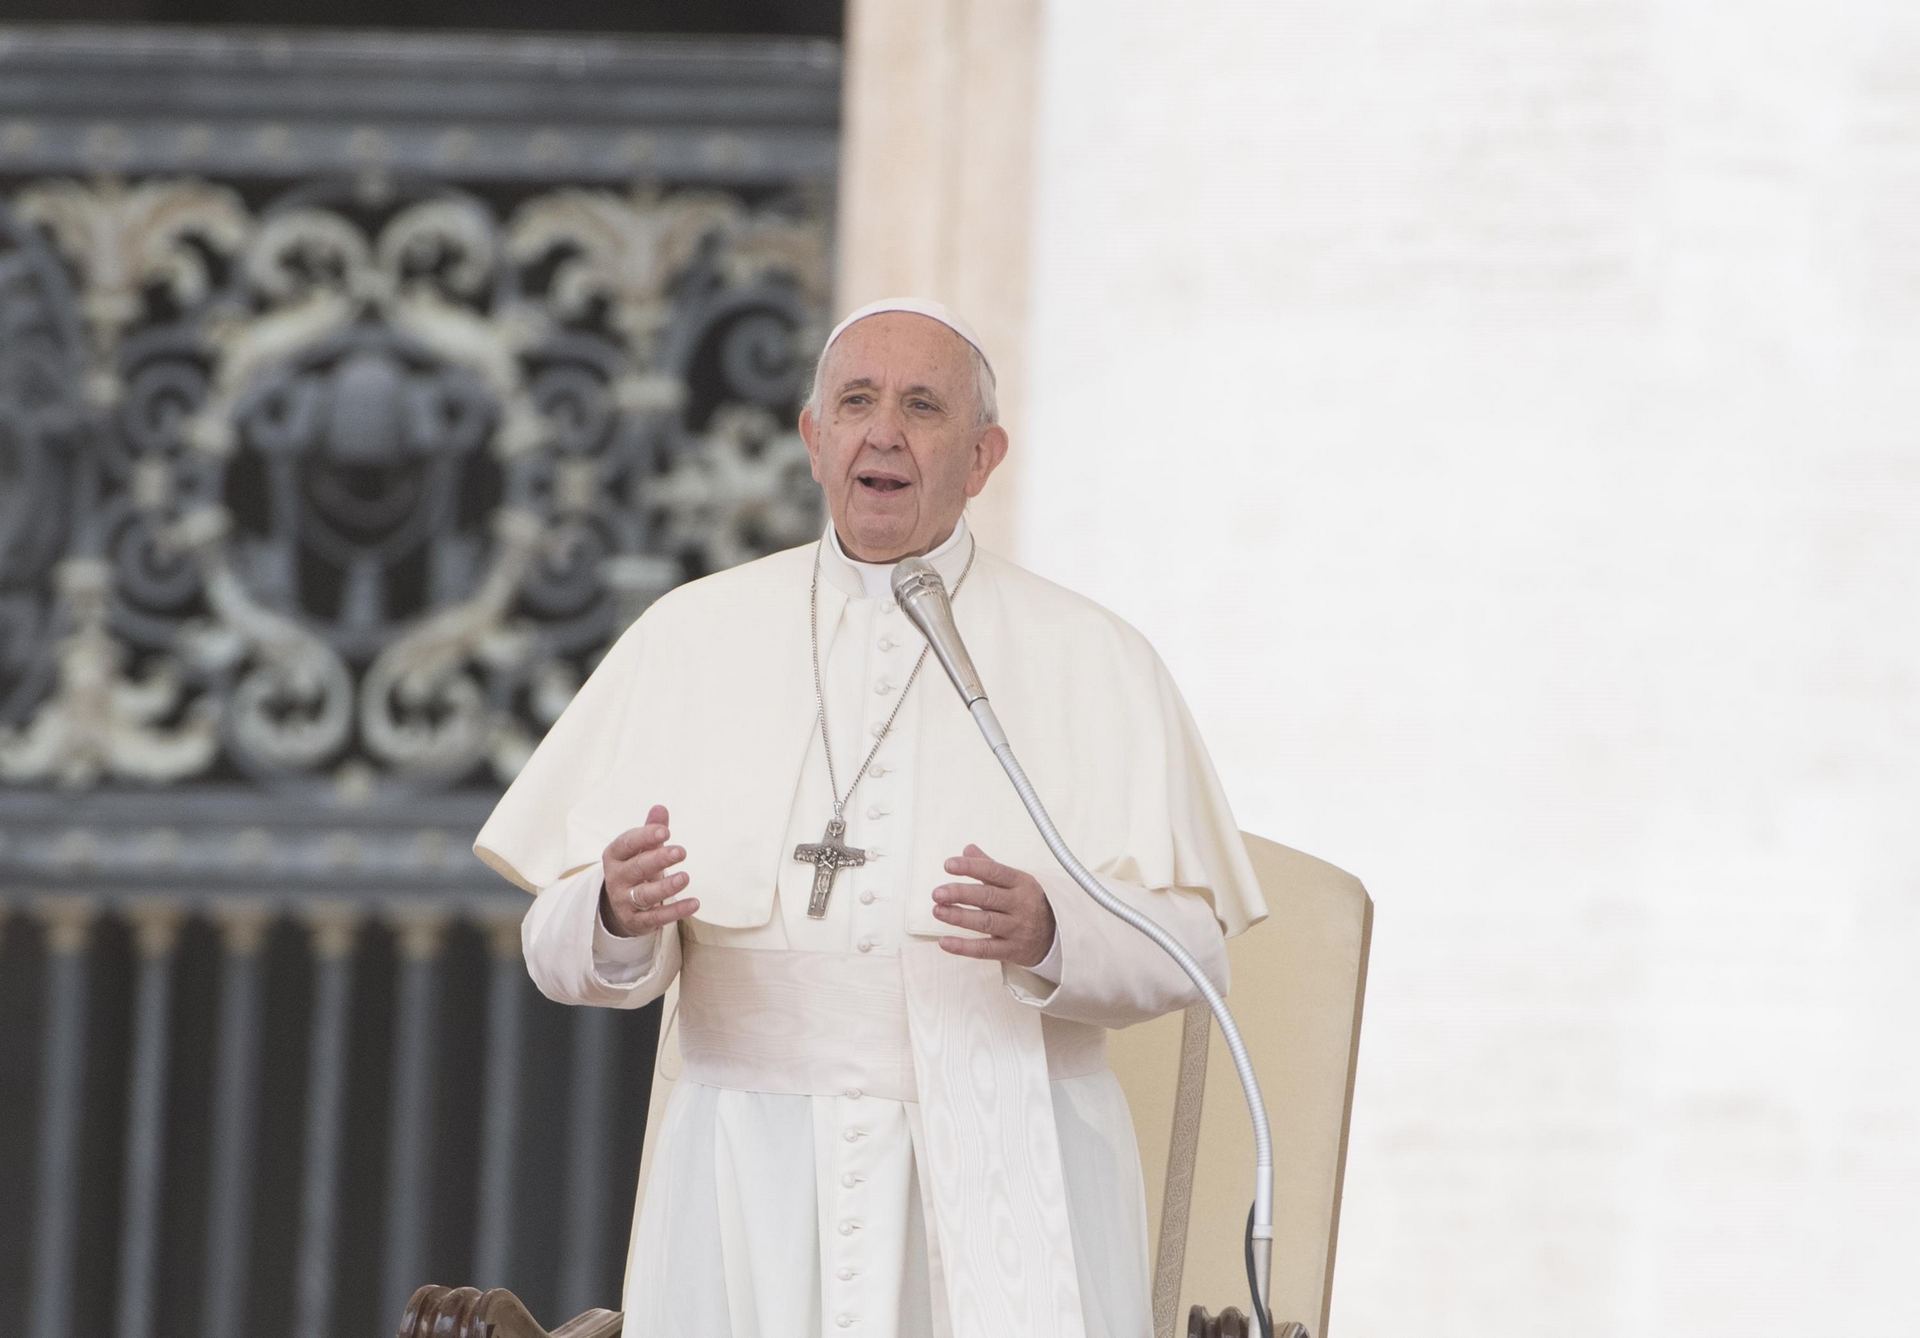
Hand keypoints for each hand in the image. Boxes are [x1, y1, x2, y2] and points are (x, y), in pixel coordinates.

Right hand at [599, 804, 697, 936]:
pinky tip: (694, 903)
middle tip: (680, 851)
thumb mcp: (641, 849)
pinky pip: (656, 917)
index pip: (626, 844)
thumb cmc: (636, 868)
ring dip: (665, 887)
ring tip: (685, 877)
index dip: (645, 837)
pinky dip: (675, 911)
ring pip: (643, 895)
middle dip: (657, 859)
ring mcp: (624, 901)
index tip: (666, 831)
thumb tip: (660, 808)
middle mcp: (616, 879)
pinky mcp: (636, 921)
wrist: (620, 906)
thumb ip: (651, 829)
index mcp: (615, 856)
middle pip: (636, 868)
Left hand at [931, 843, 1055, 967]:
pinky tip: (945, 942)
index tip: (949, 865)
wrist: (1057, 935)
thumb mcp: (1016, 881)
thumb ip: (990, 866)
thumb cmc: (1030, 903)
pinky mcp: (1012, 950)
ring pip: (985, 922)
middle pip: (987, 897)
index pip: (994, 872)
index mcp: (1021, 883)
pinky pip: (985, 949)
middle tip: (937, 892)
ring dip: (959, 916)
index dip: (971, 867)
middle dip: (960, 893)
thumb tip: (967, 849)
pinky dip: (963, 947)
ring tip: (938, 910)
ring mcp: (1017, 929)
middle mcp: (1020, 905)